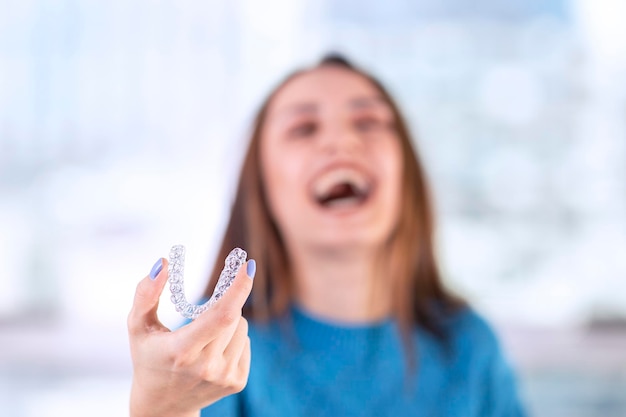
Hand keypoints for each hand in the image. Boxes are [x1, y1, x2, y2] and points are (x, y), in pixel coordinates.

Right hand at [127, 257, 254, 416]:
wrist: (162, 404)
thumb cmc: (149, 357)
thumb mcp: (138, 326)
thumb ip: (146, 293)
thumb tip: (162, 263)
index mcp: (182, 351)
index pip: (221, 316)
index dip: (239, 288)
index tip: (248, 265)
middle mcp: (207, 367)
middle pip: (234, 316)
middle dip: (225, 303)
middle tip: (207, 307)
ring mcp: (225, 377)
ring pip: (243, 327)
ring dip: (229, 321)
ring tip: (205, 335)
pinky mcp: (238, 382)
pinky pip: (246, 342)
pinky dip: (233, 338)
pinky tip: (213, 350)